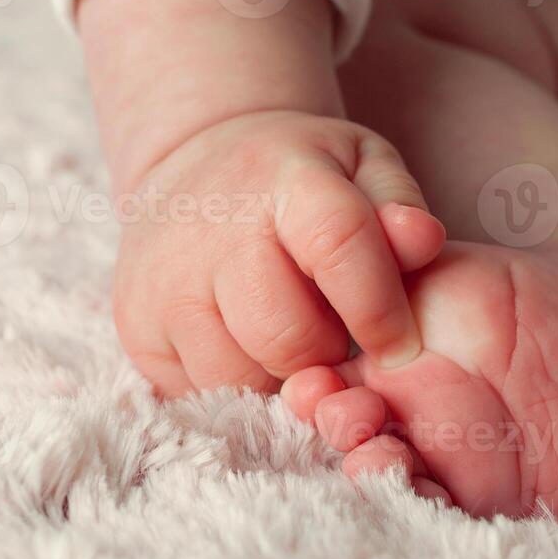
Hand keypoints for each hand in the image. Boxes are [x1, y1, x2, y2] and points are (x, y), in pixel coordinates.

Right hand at [113, 109, 445, 395]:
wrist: (197, 164)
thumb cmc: (301, 175)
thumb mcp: (362, 165)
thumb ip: (400, 206)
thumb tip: (422, 241)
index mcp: (285, 179)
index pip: (338, 246)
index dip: (378, 309)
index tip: (400, 346)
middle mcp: (214, 231)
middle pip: (285, 336)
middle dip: (325, 356)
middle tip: (335, 339)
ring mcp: (163, 282)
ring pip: (237, 379)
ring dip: (277, 379)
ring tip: (289, 341)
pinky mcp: (135, 326)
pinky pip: (196, 394)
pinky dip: (234, 388)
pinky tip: (247, 348)